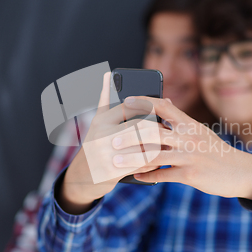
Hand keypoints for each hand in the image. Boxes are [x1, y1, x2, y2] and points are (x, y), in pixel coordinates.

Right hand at [60, 73, 160, 213]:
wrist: (82, 176)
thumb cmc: (95, 144)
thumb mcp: (97, 121)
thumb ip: (106, 99)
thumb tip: (109, 74)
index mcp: (100, 121)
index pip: (129, 108)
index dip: (147, 108)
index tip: (160, 110)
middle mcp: (101, 136)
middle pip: (139, 128)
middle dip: (157, 129)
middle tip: (169, 129)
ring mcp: (106, 154)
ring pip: (142, 147)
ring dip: (159, 146)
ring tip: (169, 143)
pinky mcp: (113, 171)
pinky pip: (140, 164)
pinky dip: (153, 162)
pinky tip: (161, 160)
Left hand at [112, 96, 251, 201]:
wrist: (238, 171)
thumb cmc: (215, 150)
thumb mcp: (200, 131)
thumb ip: (180, 120)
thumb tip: (164, 101)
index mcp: (190, 124)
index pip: (165, 107)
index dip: (144, 102)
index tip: (126, 101)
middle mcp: (189, 137)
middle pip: (155, 132)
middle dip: (131, 136)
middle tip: (112, 139)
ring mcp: (190, 156)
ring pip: (155, 156)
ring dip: (133, 159)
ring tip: (116, 161)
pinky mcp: (191, 174)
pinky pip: (164, 175)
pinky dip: (148, 176)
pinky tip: (136, 177)